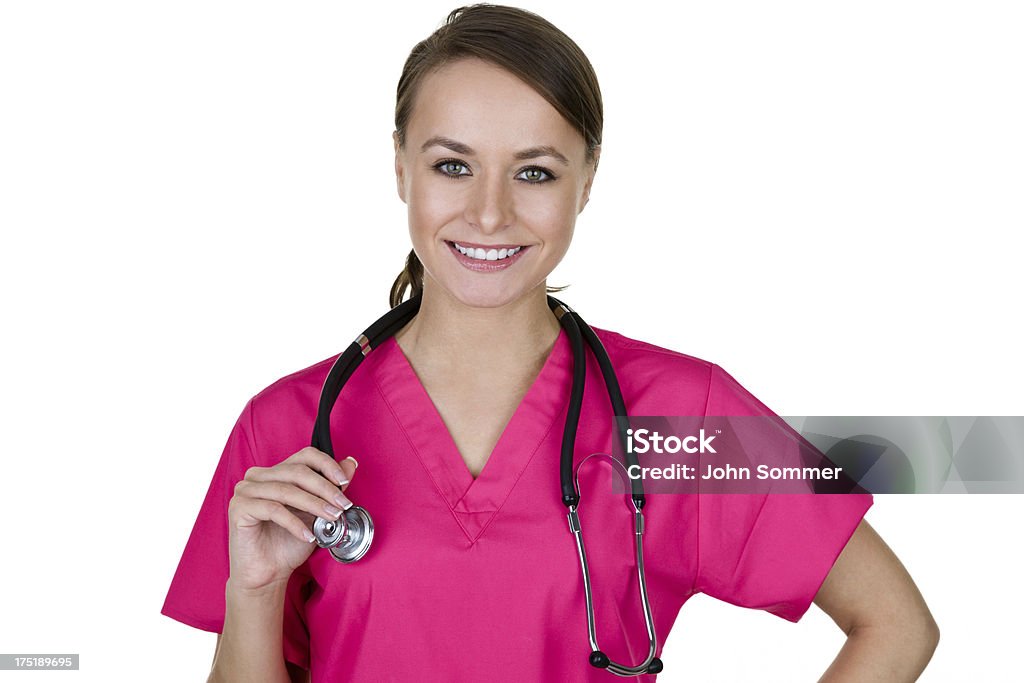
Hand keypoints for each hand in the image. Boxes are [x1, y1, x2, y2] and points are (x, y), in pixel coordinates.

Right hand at [227, 447, 358, 591]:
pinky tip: (308, 535)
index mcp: (276, 472)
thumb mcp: (316, 512)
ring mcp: (245, 491)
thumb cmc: (289, 543)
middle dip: (325, 489)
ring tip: (331, 518)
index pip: (305, 455)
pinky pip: (272, 510)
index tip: (344, 482)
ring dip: (314, 504)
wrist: (268, 574)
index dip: (327, 465)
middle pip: (297, 472)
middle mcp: (258, 476)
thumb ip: (330, 487)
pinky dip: (295, 523)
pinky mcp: (238, 508)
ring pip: (286, 490)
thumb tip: (350, 463)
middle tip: (342, 505)